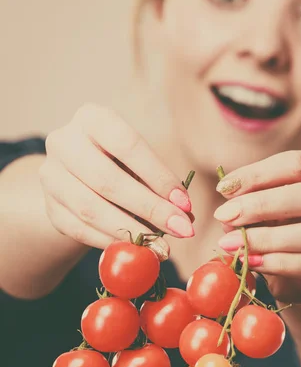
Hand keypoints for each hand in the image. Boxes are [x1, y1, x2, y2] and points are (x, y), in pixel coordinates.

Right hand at [39, 104, 194, 256]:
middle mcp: (64, 142)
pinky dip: (111, 241)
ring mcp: (51, 175)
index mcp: (92, 118)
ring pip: (90, 209)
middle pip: (107, 180)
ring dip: (131, 231)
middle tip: (181, 229)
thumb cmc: (119, 163)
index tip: (185, 203)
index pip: (127, 145)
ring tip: (160, 245)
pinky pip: (80, 229)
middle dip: (149, 208)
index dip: (159, 177)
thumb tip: (185, 214)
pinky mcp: (49, 206)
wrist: (78, 177)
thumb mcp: (139, 161)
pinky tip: (136, 248)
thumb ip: (159, 182)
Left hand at [214, 150, 300, 304]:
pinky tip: (249, 260)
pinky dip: (275, 262)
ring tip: (229, 242)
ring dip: (265, 238)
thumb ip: (253, 194)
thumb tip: (229, 193)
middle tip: (224, 215)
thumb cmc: (282, 225)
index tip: (223, 188)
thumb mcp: (269, 203)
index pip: (299, 164)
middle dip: (262, 205)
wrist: (297, 274)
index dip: (259, 174)